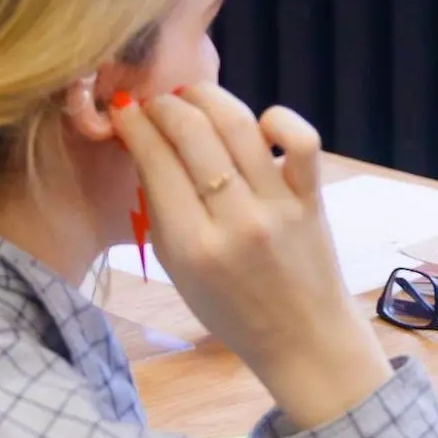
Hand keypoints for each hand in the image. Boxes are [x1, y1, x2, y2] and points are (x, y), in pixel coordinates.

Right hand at [112, 85, 388, 428]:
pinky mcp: (312, 199)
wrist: (302, 341)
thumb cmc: (231, 309)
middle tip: (155, 102)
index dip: (133, 122)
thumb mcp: (176, 269)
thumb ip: (157, 209)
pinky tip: (258, 123)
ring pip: (239, 125)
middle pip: (192, 131)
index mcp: (192, 246)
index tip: (124, 109)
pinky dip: (278, 119)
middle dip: (164, 104)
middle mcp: (235, 222)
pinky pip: (301, 140)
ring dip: (207, 97)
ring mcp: (278, 207)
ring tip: (191, 97)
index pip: (154, 159)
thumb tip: (144, 145)